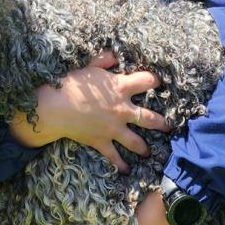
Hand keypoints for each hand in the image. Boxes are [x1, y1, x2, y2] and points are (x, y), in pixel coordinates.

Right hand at [9, 50, 168, 171]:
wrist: (56, 108)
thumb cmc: (71, 84)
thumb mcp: (89, 66)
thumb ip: (104, 60)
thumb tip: (114, 54)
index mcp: (120, 88)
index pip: (146, 81)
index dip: (153, 80)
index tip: (157, 82)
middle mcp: (122, 110)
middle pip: (148, 118)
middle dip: (161, 122)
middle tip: (168, 126)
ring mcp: (113, 128)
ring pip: (135, 141)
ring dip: (144, 147)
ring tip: (149, 152)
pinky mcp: (101, 141)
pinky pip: (114, 155)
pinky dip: (120, 164)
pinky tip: (126, 170)